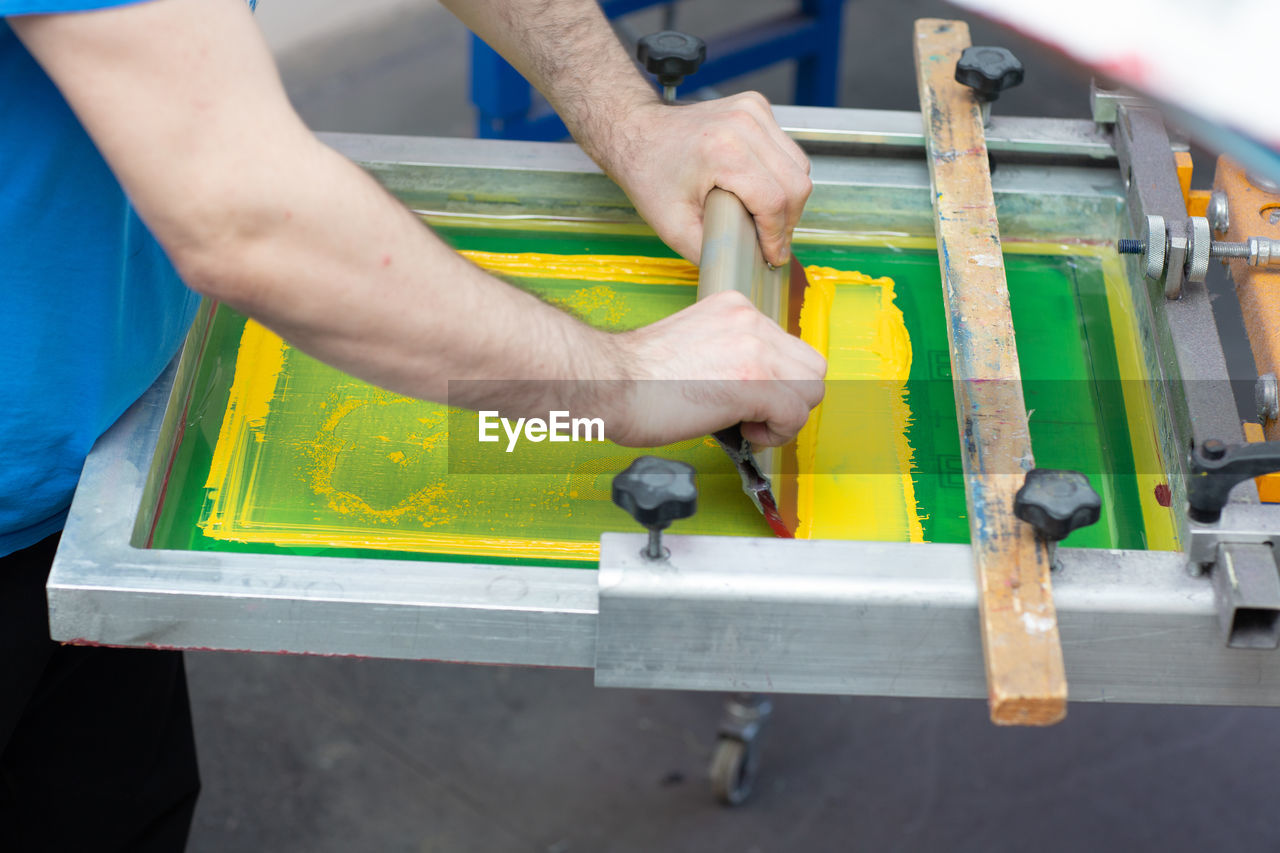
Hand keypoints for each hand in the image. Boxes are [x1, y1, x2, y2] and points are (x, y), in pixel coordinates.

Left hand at [600, 92, 812, 265]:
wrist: (636, 131)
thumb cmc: (648, 174)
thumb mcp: (673, 227)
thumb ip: (712, 252)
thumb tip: (744, 267)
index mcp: (723, 151)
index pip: (774, 201)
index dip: (778, 236)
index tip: (773, 256)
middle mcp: (744, 124)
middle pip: (796, 183)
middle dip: (789, 221)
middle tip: (771, 241)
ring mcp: (753, 111)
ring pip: (799, 166)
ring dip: (788, 198)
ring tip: (765, 217)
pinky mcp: (756, 107)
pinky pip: (787, 150)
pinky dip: (780, 174)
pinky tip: (758, 187)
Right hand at [603, 291, 825, 446]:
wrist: (609, 383)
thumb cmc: (634, 376)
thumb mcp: (691, 347)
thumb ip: (727, 356)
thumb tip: (750, 392)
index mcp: (733, 308)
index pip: (785, 345)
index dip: (775, 380)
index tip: (749, 399)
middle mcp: (749, 320)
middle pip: (809, 365)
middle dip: (791, 397)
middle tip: (756, 415)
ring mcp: (755, 348)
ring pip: (811, 388)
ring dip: (787, 415)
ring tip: (750, 425)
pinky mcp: (755, 382)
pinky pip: (795, 415)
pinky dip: (777, 433)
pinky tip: (745, 432)